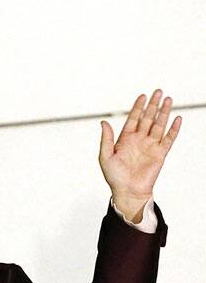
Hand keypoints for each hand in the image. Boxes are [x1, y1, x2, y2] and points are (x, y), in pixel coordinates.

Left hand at [99, 89, 180, 221]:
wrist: (128, 191)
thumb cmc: (114, 176)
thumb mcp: (105, 156)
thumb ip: (106, 139)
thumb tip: (103, 121)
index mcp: (125, 139)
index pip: (134, 119)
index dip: (138, 107)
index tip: (142, 95)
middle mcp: (139, 140)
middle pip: (148, 118)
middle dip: (153, 105)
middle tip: (158, 91)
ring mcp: (150, 146)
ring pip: (159, 125)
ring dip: (164, 112)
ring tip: (168, 99)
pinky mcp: (160, 154)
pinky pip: (169, 139)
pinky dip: (173, 129)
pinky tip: (177, 118)